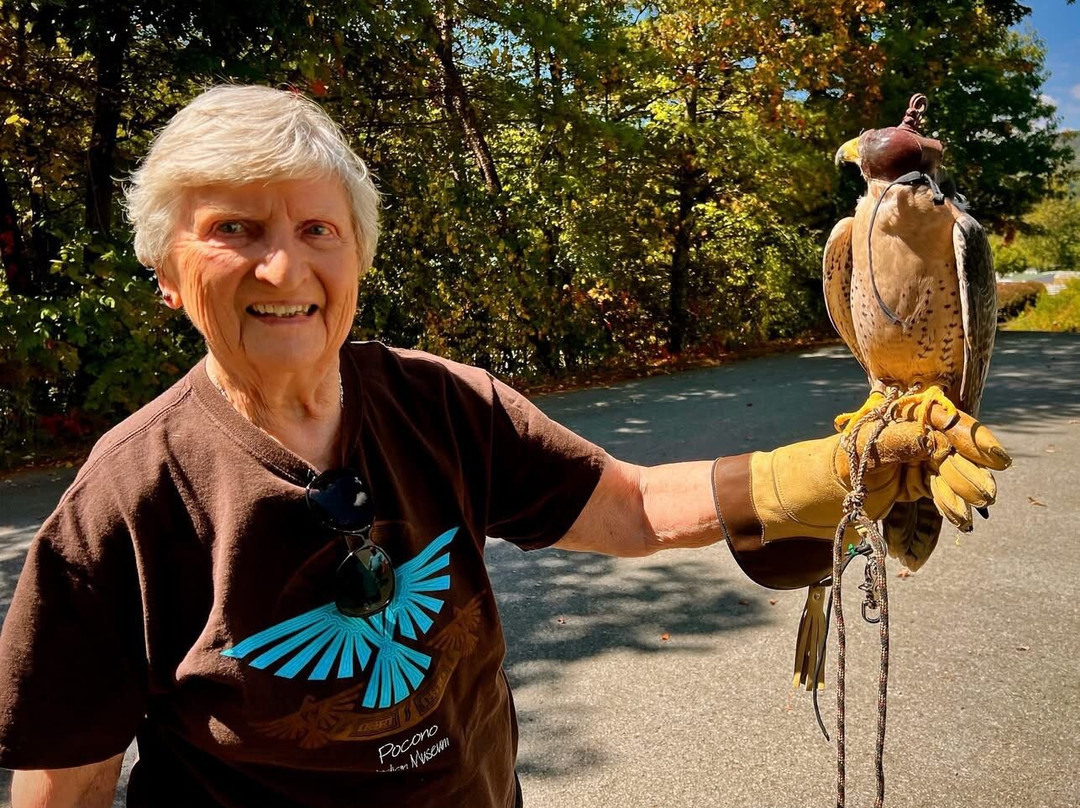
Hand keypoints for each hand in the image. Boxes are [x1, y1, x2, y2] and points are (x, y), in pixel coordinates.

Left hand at [839, 401, 1009, 528]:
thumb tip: (934, 439)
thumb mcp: (866, 449)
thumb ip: (900, 441)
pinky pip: (941, 489)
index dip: (971, 437)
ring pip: (951, 472)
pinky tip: (960, 517)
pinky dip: (951, 502)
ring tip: (977, 505)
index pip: (945, 421)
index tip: (994, 456)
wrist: (824, 492)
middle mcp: (916, 433)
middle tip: (986, 493)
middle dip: (971, 471)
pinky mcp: (920, 481)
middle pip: (954, 449)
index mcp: (904, 415)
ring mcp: (920, 458)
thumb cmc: (842, 462)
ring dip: (965, 490)